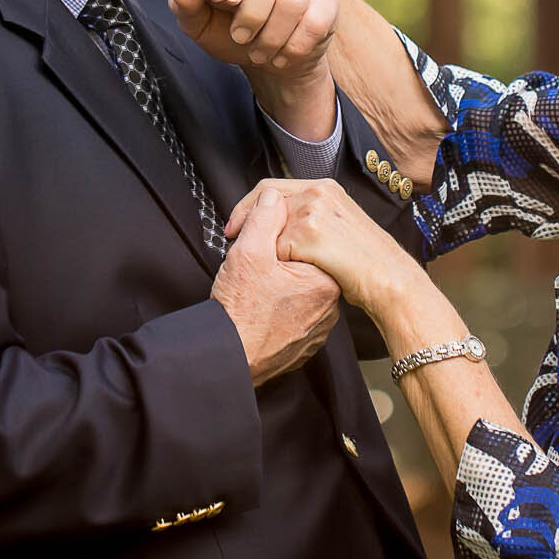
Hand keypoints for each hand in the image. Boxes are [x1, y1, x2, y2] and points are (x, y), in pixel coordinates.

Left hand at [167, 0, 336, 74]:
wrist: (270, 62)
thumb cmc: (232, 36)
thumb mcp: (201, 26)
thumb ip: (188, 7)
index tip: (218, 0)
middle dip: (250, 13)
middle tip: (238, 35)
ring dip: (271, 35)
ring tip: (258, 53)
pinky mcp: (327, 2)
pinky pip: (314, 21)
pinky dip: (293, 47)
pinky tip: (280, 57)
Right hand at [211, 189, 340, 386]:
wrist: (227, 360)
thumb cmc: (238, 315)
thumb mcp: (247, 252)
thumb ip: (264, 217)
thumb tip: (275, 197)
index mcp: (325, 278)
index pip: (307, 240)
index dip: (275, 236)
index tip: (253, 245)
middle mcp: (330, 304)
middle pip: (304, 264)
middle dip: (277, 260)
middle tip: (252, 270)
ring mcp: (319, 327)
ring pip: (299, 289)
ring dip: (278, 284)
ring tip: (254, 292)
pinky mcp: (306, 342)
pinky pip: (296, 312)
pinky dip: (279, 307)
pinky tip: (260, 309)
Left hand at [224, 179, 422, 316]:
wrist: (387, 278)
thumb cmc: (364, 261)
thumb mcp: (339, 226)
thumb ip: (312, 214)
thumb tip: (278, 215)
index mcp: (325, 188)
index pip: (272, 188)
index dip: (249, 207)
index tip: (236, 225)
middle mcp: (319, 192)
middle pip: (265, 201)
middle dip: (245, 222)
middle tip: (233, 240)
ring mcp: (315, 210)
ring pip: (269, 225)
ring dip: (263, 245)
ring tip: (266, 264)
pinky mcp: (311, 232)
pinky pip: (277, 247)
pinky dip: (276, 262)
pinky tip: (288, 275)